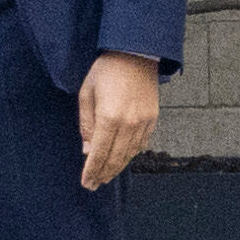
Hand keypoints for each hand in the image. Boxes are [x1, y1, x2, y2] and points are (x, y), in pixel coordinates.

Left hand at [77, 51, 158, 189]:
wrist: (135, 53)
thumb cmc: (105, 72)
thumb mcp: (87, 94)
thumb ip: (86, 124)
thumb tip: (88, 151)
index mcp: (109, 118)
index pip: (98, 153)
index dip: (91, 171)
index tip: (86, 183)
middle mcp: (129, 124)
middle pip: (115, 158)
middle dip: (103, 174)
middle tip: (93, 185)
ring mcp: (143, 122)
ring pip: (129, 154)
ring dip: (117, 168)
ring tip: (106, 176)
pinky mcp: (153, 119)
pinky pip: (141, 144)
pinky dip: (131, 155)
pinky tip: (122, 159)